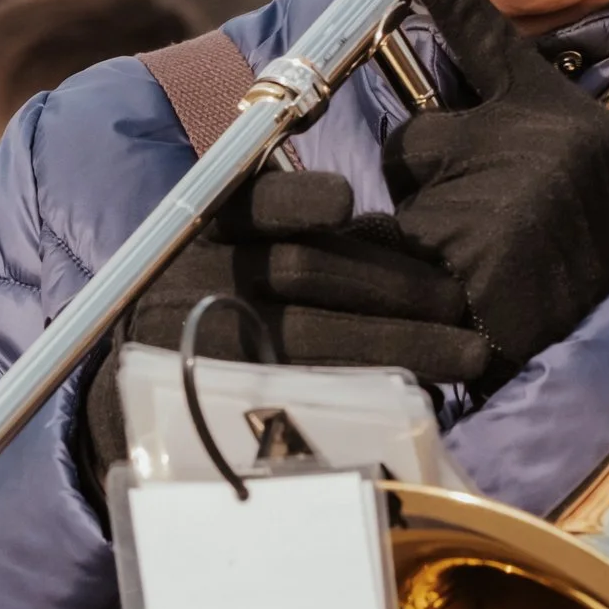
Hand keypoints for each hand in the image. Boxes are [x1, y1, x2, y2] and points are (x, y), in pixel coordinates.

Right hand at [81, 168, 492, 476]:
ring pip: (311, 341)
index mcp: (207, 233)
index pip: (249, 205)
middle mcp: (196, 284)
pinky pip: (304, 400)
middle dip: (391, 285)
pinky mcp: (223, 408)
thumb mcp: (239, 256)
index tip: (345, 201)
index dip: (295, 200)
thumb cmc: (220, 308)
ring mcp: (206, 350)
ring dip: (402, 344)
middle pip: (298, 273)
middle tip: (460, 300)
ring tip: (470, 352)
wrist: (139, 399)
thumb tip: (385, 231)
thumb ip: (297, 238)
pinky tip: (422, 395)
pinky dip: (369, 394)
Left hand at [380, 0, 608, 378]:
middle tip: (481, 230)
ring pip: (403, 189)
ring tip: (472, 265)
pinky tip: (454, 292)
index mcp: (565, 119)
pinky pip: (390, 239)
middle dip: (427, 184)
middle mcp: (542, 145)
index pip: (488, 36)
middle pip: (420, 138)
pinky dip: (399, 267)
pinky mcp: (469, 254)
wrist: (606, 350)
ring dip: (417, 230)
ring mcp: (505, 198)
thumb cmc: (592, 263)